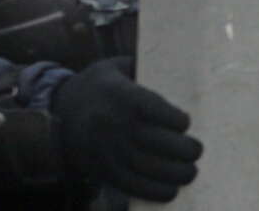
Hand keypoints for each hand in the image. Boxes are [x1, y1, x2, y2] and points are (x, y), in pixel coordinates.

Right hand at [53, 57, 202, 202]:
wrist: (61, 111)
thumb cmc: (101, 86)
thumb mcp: (116, 66)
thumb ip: (143, 67)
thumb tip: (177, 67)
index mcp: (119, 94)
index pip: (150, 107)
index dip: (172, 118)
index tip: (186, 122)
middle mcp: (112, 123)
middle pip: (152, 140)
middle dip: (181, 149)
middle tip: (197, 151)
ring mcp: (106, 149)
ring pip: (144, 166)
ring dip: (173, 173)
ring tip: (191, 172)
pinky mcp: (102, 170)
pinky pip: (129, 185)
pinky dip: (153, 191)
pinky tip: (172, 190)